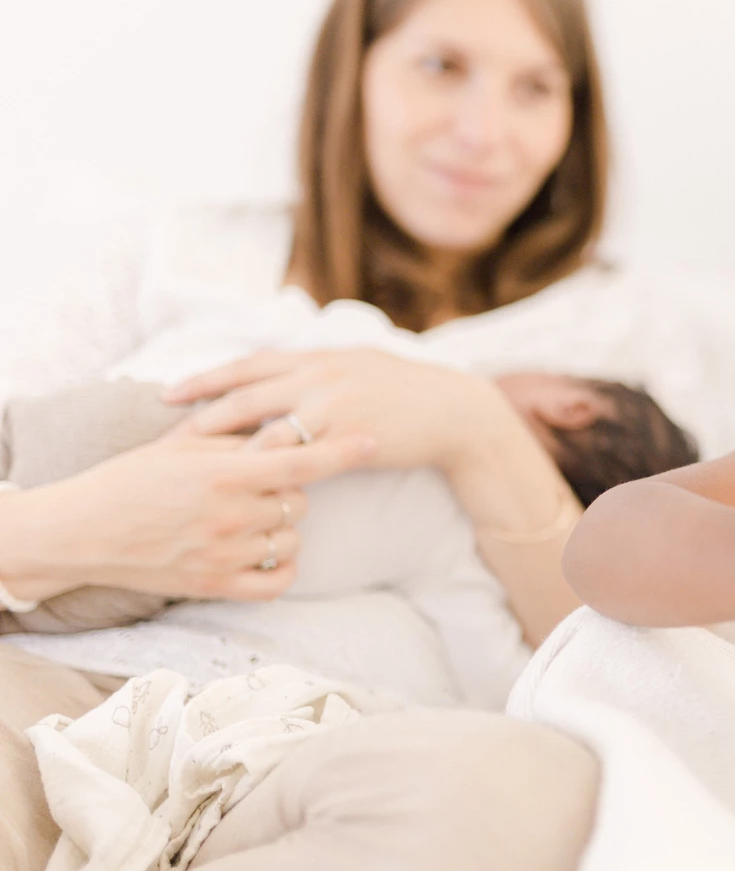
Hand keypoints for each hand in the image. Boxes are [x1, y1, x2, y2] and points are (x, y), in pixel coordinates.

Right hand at [34, 433, 373, 600]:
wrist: (82, 530)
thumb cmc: (132, 479)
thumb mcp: (183, 445)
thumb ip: (236, 438)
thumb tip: (282, 427)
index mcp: (225, 473)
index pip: (302, 462)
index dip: (344, 452)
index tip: (374, 440)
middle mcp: (231, 515)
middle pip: (300, 502)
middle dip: (290, 491)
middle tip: (260, 486)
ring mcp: (225, 554)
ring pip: (292, 540)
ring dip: (284, 528)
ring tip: (253, 518)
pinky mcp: (215, 586)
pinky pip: (276, 583)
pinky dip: (281, 569)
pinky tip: (268, 554)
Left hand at [167, 348, 501, 472]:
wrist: (454, 412)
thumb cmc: (409, 393)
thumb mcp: (360, 366)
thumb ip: (320, 370)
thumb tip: (286, 374)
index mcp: (317, 357)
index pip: (248, 364)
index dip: (204, 378)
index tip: (168, 393)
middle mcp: (318, 374)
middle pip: (242, 394)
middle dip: (199, 418)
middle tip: (163, 440)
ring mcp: (331, 404)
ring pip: (261, 427)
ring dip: (224, 450)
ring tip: (193, 474)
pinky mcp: (345, 435)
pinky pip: (294, 455)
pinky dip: (264, 471)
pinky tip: (243, 489)